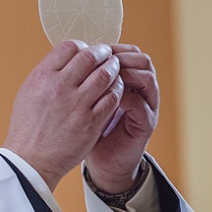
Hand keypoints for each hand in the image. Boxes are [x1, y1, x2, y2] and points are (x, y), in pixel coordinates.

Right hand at [2, 41, 122, 190]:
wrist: (30, 161)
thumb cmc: (28, 128)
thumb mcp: (28, 93)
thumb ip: (47, 74)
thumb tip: (67, 58)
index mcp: (42, 77)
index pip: (69, 47)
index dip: (83, 46)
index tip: (88, 52)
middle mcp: (59, 88)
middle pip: (91, 57)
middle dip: (103, 53)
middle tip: (107, 56)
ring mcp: (76, 105)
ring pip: (106, 75)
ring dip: (114, 69)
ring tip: (114, 70)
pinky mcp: (90, 123)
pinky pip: (112, 98)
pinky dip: (117, 90)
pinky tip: (115, 90)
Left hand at [84, 44, 158, 193]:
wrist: (103, 163)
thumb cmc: (89, 132)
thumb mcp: (82, 103)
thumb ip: (81, 81)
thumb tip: (64, 58)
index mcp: (127, 82)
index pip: (127, 53)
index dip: (112, 48)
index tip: (93, 49)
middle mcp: (141, 91)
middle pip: (141, 60)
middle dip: (121, 57)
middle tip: (103, 59)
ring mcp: (147, 106)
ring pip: (147, 78)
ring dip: (128, 73)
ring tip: (108, 76)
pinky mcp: (147, 124)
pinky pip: (142, 104)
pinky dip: (127, 97)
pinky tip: (110, 98)